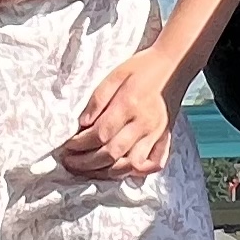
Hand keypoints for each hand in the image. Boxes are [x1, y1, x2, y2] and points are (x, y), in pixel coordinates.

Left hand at [60, 50, 177, 178]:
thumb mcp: (115, 75)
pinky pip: (152, 164)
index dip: (80, 144)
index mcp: (129, 104)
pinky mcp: (164, 138)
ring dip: (106, 172)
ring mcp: (156, 133)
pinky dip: (135, 172)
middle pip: (112, 154)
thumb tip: (83, 124)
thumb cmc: (140, 69)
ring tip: (88, 170)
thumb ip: (98, 98)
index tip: (67, 147)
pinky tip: (119, 170)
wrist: (172, 66)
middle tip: (70, 162)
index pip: (100, 134)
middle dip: (87, 163)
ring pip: (129, 165)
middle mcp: (144, 123)